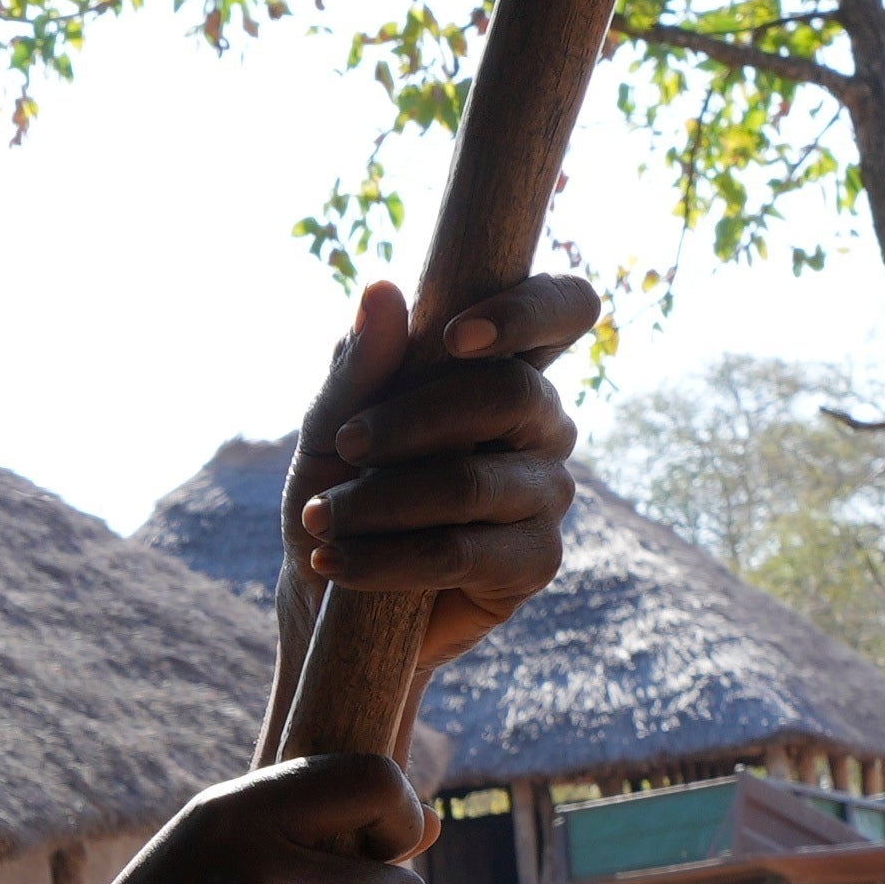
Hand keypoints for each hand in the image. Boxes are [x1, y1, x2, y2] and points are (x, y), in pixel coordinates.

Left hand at [289, 267, 601, 649]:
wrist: (327, 593)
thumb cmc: (338, 488)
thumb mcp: (329, 426)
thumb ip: (357, 367)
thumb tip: (383, 290)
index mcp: (504, 366)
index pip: (564, 308)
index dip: (528, 310)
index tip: (454, 336)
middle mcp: (542, 424)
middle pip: (515, 394)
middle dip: (416, 418)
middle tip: (345, 443)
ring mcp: (548, 493)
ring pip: (475, 482)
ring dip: (381, 500)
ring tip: (320, 517)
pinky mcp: (536, 562)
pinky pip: (464, 552)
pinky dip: (388, 559)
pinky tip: (335, 562)